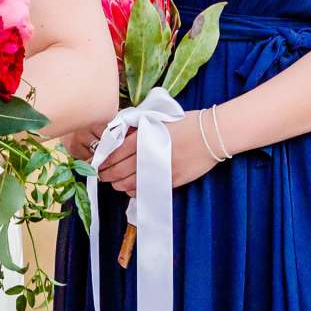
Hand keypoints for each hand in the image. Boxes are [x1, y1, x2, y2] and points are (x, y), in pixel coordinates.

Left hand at [95, 119, 217, 196]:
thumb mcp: (158, 120)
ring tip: (114, 183)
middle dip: (107, 175)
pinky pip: (147, 189)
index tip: (98, 163)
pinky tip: (131, 189)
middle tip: (102, 176)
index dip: (104, 160)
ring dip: (119, 185)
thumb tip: (120, 136)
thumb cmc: (186, 123)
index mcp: (144, 138)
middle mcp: (150, 155)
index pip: (115, 153)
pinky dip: (135, 191)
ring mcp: (160, 170)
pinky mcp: (171, 181)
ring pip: (131, 183)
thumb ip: (139, 129)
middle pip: (119, 170)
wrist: (212, 134)